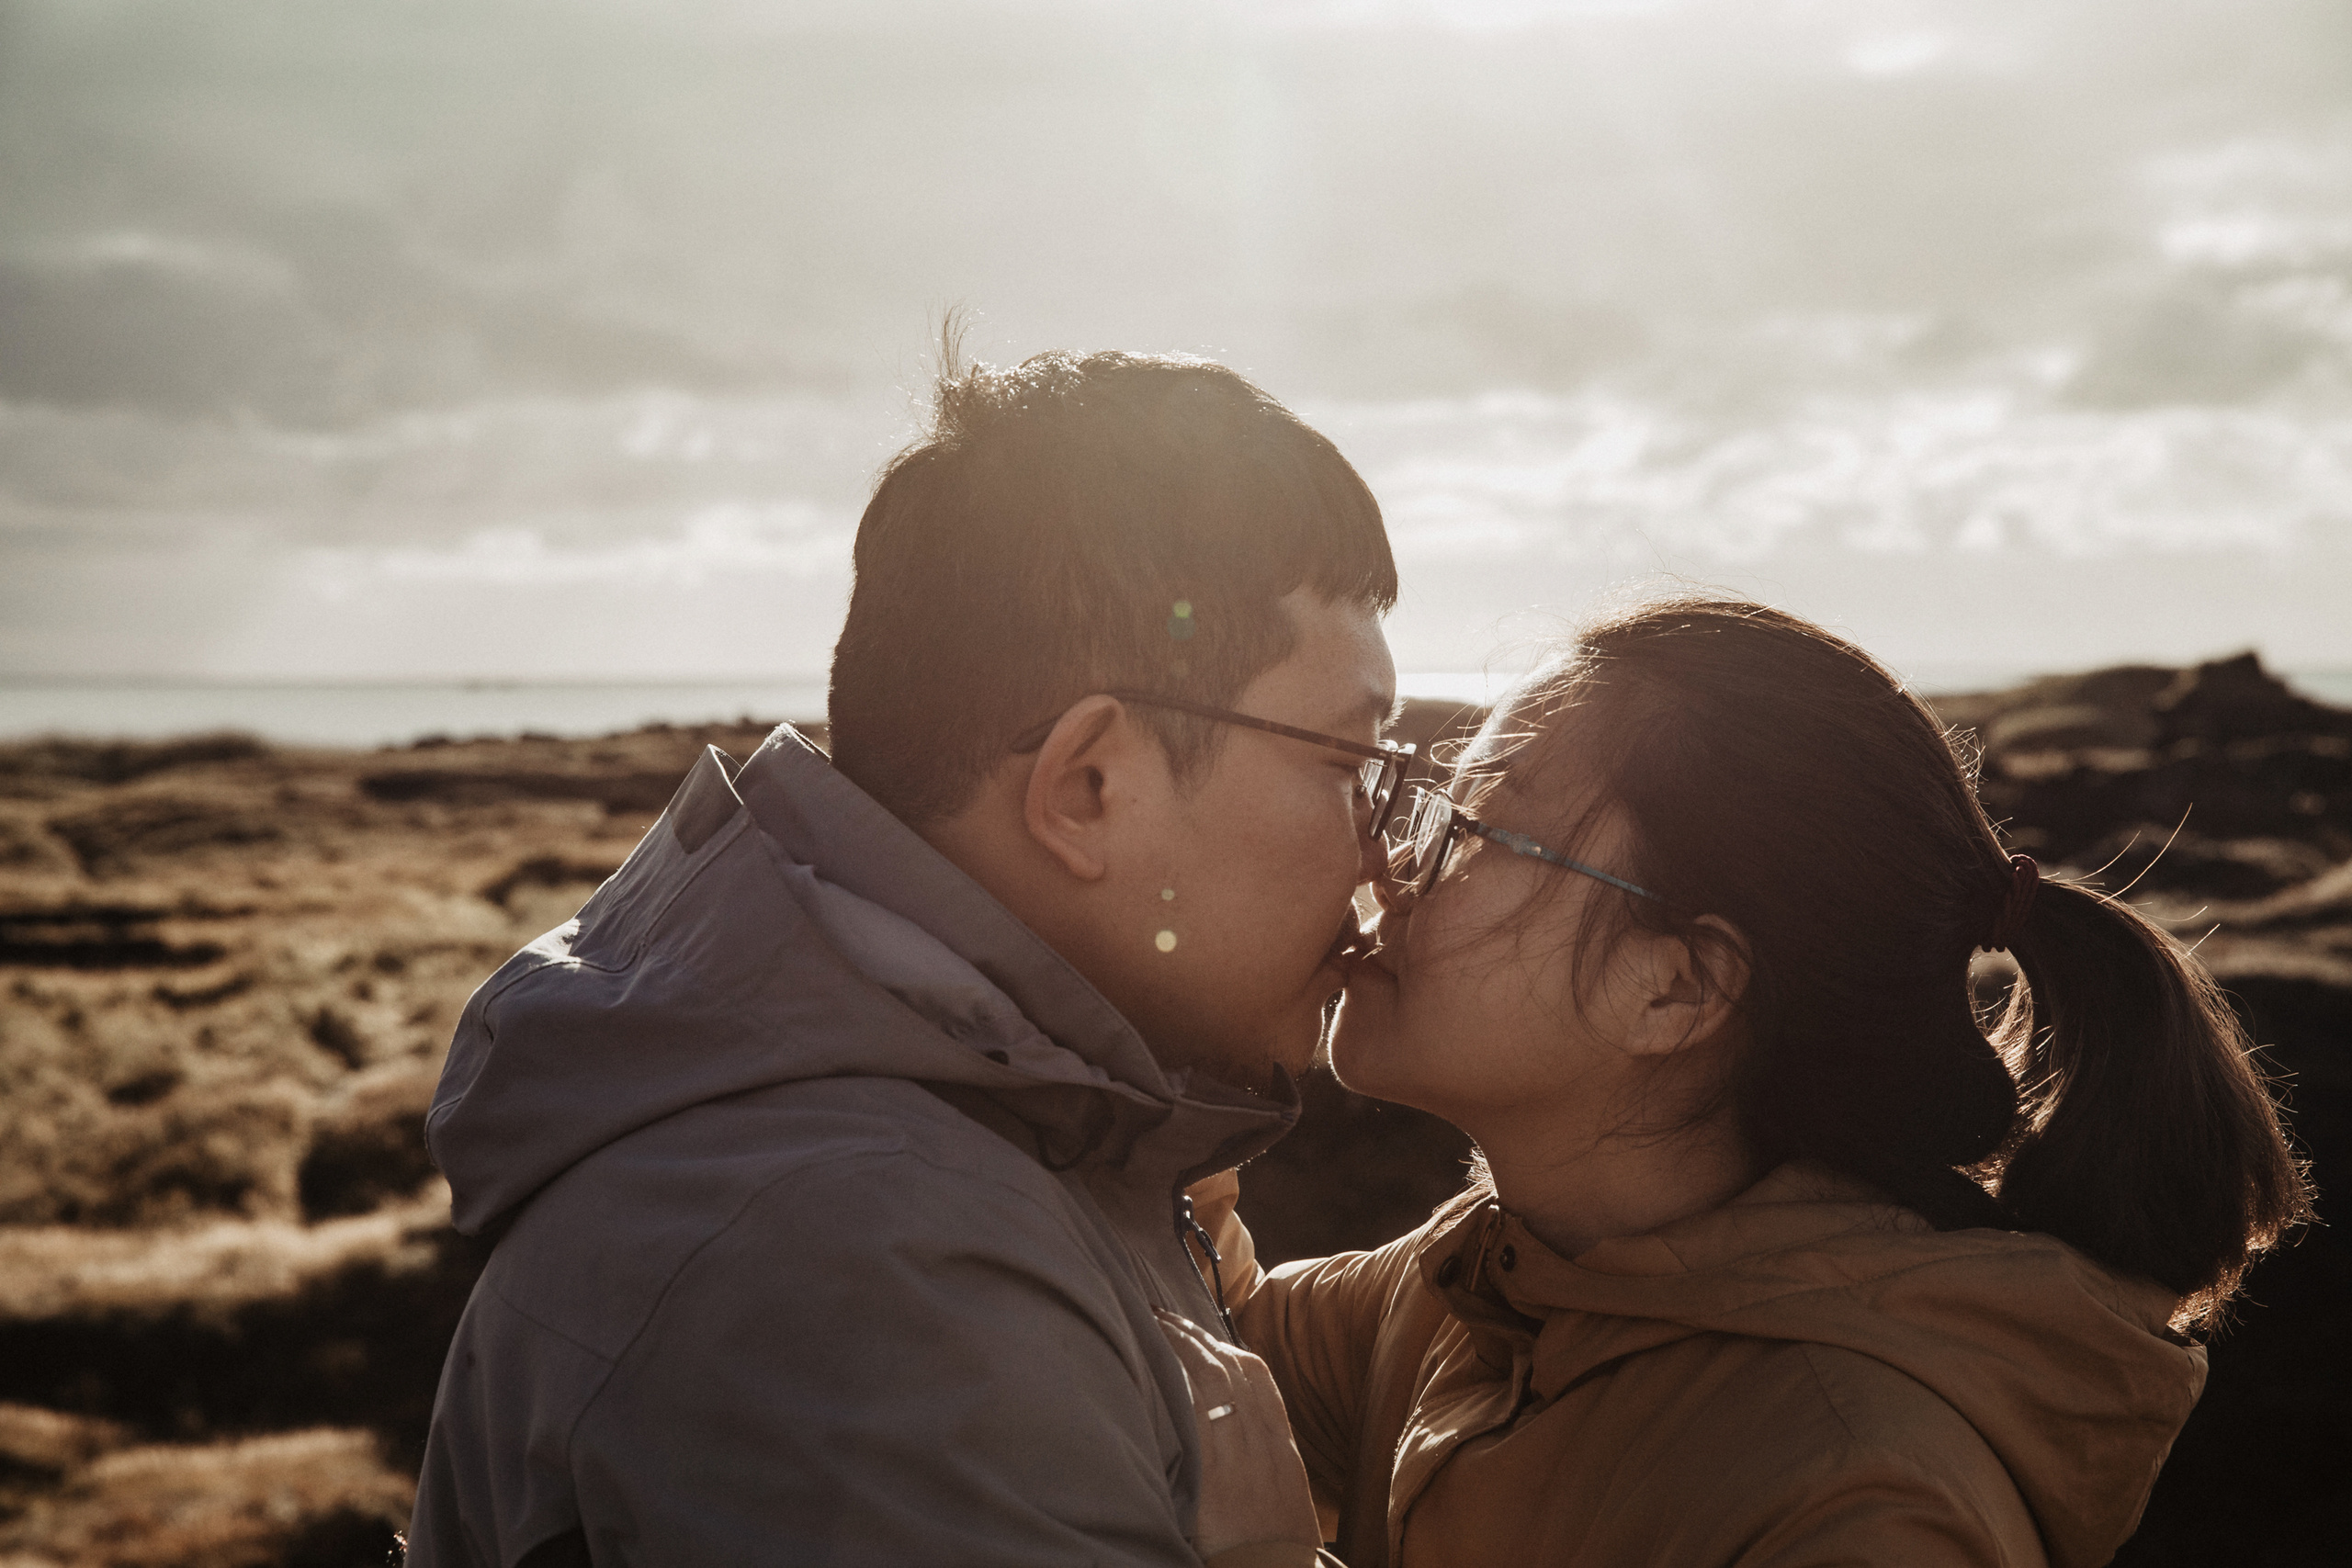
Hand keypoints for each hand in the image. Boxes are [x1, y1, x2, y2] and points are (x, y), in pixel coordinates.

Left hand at [1153, 1309, 1321, 1562]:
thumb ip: (1265, 1451)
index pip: (1257, 1376)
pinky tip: (1154, 1366)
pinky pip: (1193, 1414)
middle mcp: (1261, 1438)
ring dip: (1179, 1347)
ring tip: (1153, 1327)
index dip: (1229, 1347)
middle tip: (1166, 1316)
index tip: (1206, 1332)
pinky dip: (1175, 1384)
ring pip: (1209, 1380)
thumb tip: (1238, 1427)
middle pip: (1228, 1368)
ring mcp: (1237, 1452)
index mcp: (1281, 1441)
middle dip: (1196, 1337)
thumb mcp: (1284, 1486)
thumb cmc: (1278, 1538)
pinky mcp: (1211, 1471)